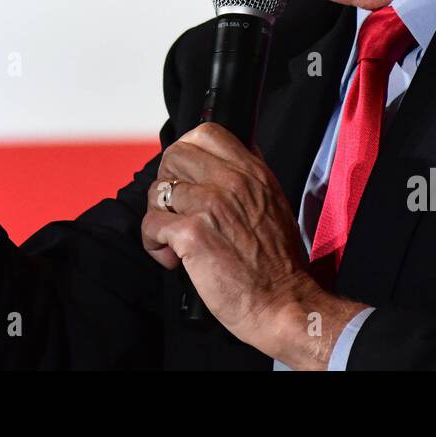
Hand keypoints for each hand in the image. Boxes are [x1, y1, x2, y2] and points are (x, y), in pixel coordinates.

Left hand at [141, 123, 364, 365]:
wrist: (284, 303)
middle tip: (177, 209)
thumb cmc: (279, 264)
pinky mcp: (192, 234)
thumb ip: (249, 178)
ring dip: (160, 217)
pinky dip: (154, 243)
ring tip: (175, 239)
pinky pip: (151, 224)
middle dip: (167, 182)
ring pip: (158, 191)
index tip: (186, 175)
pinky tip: (173, 258)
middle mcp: (232, 182)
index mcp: (252, 172)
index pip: (206, 132)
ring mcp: (210, 205)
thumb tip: (225, 160)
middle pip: (174, 155)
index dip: (187, 151)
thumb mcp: (275, 204)